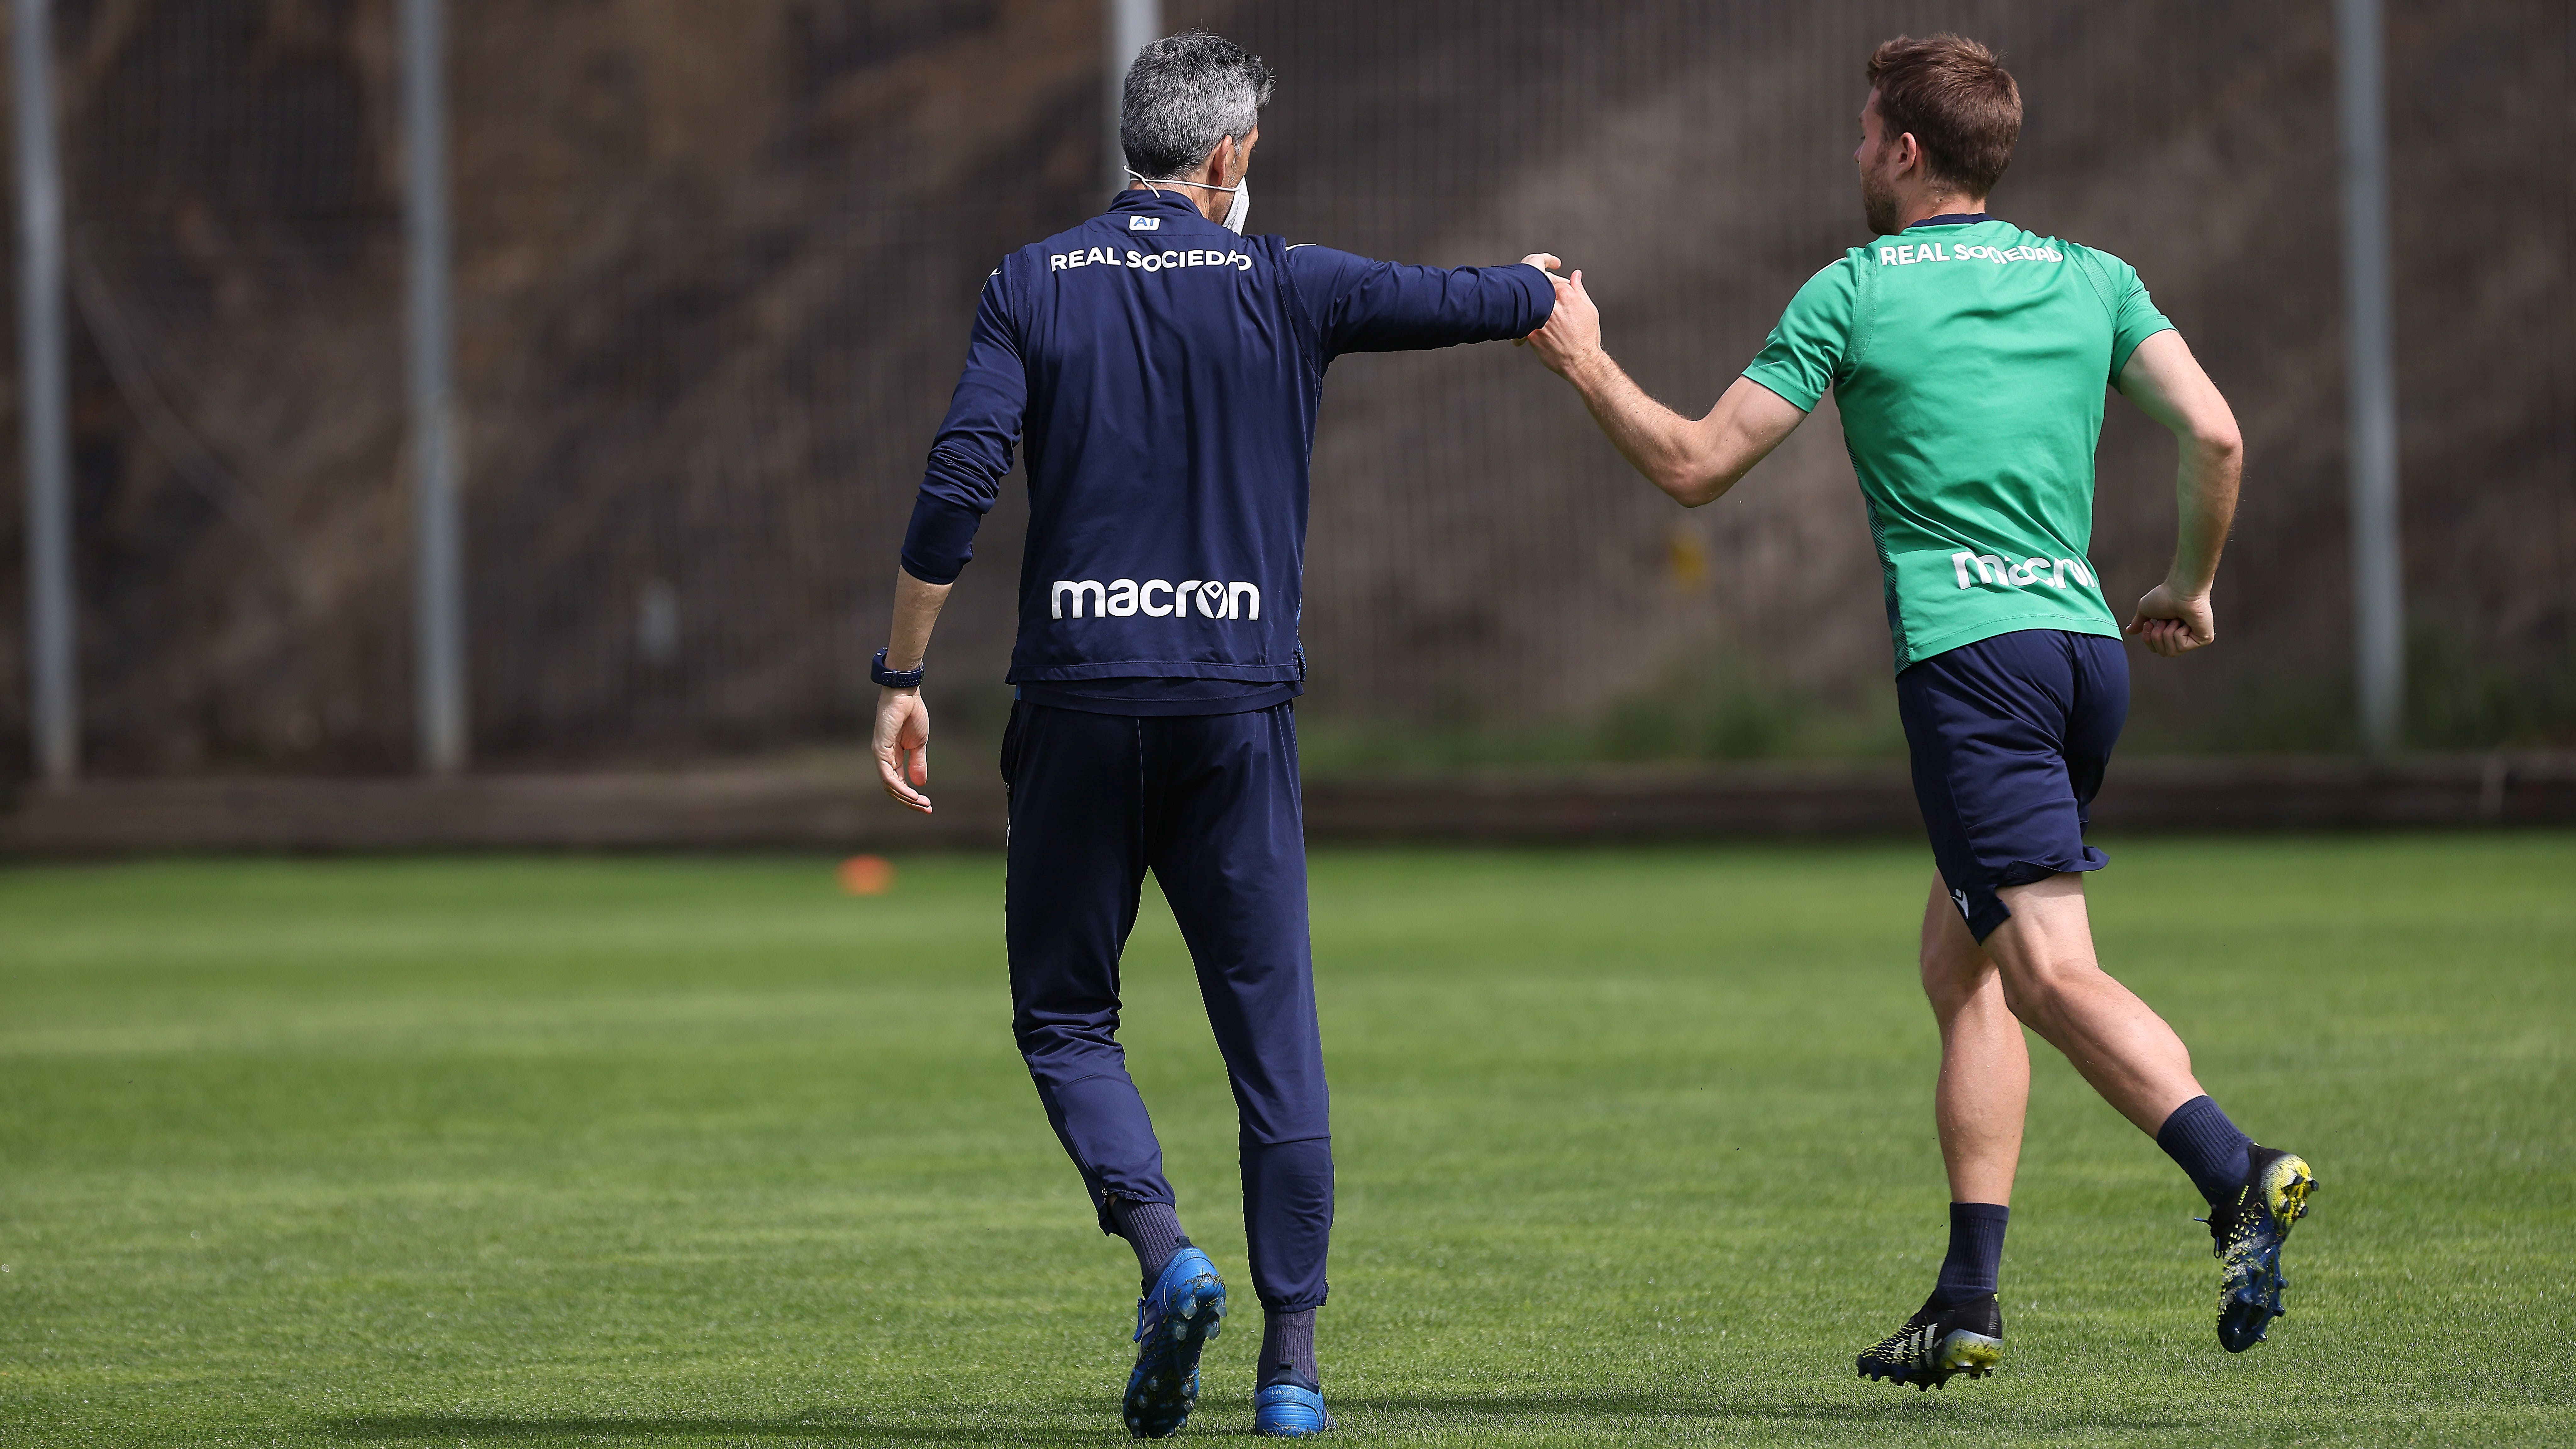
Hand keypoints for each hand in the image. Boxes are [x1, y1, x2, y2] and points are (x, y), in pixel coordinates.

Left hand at [874, 687, 932, 812]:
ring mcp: (880, 755)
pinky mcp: (879, 750)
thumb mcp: (919, 744)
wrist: (906, 695)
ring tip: (921, 803)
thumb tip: (920, 783)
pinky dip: (899, 787)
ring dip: (905, 797)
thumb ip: (918, 763)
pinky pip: (887, 775)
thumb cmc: (912, 714)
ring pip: (889, 785)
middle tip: (926, 808)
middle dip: (910, 801)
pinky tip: (911, 793)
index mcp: (893, 757)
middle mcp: (884, 758)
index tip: (928, 805)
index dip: (912, 796)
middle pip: (892, 789)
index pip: (898, 783)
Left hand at [1519, 267, 1600, 377]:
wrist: (1581, 361)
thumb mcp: (1589, 309)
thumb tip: (1576, 274)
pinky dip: (1524, 324)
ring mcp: (1540, 320)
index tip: (1551, 291)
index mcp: (1567, 296)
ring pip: (1527, 305)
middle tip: (1543, 302)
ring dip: (1529, 307)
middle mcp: (1552, 306)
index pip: (1551, 279)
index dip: (1550, 284)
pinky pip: (1523, 324)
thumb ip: (1579, 289)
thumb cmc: (1587, 338)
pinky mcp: (1532, 334)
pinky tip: (1531, 327)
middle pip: (1537, 290)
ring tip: (1539, 315)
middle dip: (1537, 293)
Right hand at [2125, 582, 2214, 657]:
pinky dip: (2179, 633)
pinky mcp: (2204, 639)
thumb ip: (2139, 623)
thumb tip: (2129, 631)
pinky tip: (2185, 621)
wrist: (2181, 590)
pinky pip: (2182, 647)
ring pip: (2172, 652)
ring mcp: (2195, 638)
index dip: (2148, 639)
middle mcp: (2183, 635)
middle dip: (2158, 636)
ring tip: (2175, 619)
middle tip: (2164, 620)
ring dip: (2168, 633)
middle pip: (2163, 653)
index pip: (2156, 649)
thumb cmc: (2165, 596)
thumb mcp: (2145, 610)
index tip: (2149, 623)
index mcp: (2171, 630)